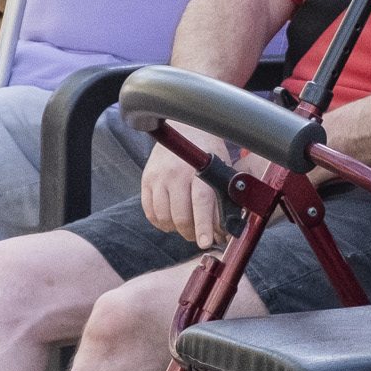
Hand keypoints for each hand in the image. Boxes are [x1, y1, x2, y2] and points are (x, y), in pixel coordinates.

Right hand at [138, 136, 232, 250]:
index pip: (201, 203)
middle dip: (191, 233)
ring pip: (164, 217)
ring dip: (176, 228)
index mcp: (198, 169)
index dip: (203, 226)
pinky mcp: (146, 180)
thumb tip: (223, 229)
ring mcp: (158, 177)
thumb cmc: (208, 151)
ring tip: (185, 226)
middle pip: (180, 215)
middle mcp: (175, 173)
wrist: (185, 128)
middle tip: (199, 236)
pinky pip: (149, 211)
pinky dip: (160, 221)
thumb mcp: (222, 169)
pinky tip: (170, 220)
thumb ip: (223, 196)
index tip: (205, 242)